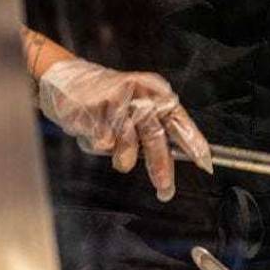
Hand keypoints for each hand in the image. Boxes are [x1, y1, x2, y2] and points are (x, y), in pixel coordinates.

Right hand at [38, 59, 213, 201]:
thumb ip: (155, 129)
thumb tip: (179, 158)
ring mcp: (114, 102)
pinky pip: (101, 144)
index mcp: (154, 91)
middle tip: (164, 190)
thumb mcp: (136, 105)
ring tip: (115, 151)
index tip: (204, 163)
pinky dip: (96, 145)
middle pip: (155, 138)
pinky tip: (91, 131)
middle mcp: (138, 94)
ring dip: (122, 158)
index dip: (192, 142)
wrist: (65, 79)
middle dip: (160, 168)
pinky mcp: (93, 112)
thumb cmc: (107, 98)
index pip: (178, 120)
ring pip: (126, 148)